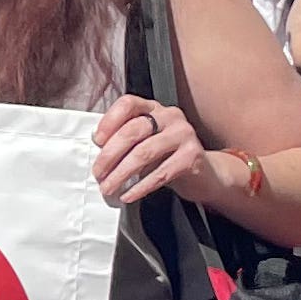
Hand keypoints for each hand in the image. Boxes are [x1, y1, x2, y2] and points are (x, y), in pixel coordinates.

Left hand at [89, 92, 209, 204]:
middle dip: (110, 155)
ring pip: (144, 152)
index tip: (96, 141)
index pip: (128, 104)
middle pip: (133, 130)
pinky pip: (160, 173)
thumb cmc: (168, 157)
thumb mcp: (145, 143)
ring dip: (121, 173)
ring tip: (109, 187)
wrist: (204, 174)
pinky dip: (140, 187)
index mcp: (154, 109)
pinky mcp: (192, 156)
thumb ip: (125, 140)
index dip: (109, 121)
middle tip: (98, 173)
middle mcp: (170, 116)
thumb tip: (99, 148)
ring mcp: (183, 134)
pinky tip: (129, 194)